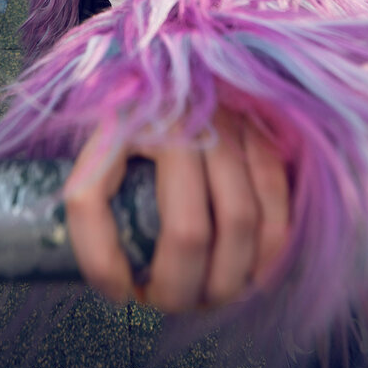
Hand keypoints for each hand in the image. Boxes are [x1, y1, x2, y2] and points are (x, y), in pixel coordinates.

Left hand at [63, 108, 289, 312]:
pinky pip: (277, 202)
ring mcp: (227, 122)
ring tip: (208, 297)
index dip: (114, 265)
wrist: (179, 63)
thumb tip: (116, 282)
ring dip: (229, 280)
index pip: (111, 205)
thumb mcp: (99, 148)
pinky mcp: (263, 130)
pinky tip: (250, 272)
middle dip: (182, 288)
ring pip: (242, 223)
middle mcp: (179, 119)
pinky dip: (269, 251)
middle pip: (190, 232)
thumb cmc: (136, 121)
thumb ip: (90, 203)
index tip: (120, 291)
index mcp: (126, 123)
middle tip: (169, 303)